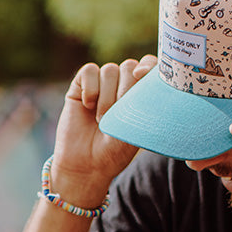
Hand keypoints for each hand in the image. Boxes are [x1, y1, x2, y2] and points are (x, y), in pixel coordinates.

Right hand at [49, 55, 157, 206]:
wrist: (86, 165)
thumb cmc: (114, 151)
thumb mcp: (137, 128)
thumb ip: (144, 101)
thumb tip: (146, 74)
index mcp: (139, 95)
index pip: (150, 66)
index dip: (149, 66)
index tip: (142, 77)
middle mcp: (121, 86)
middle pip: (130, 66)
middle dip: (125, 90)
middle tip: (117, 116)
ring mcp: (101, 85)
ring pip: (110, 70)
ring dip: (107, 96)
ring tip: (102, 119)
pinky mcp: (80, 86)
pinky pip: (89, 71)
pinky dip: (91, 88)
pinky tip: (87, 106)